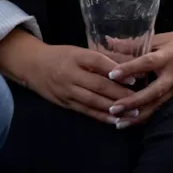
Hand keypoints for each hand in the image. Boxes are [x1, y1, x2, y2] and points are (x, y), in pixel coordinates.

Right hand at [0, 30, 136, 124]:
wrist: (33, 65)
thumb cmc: (61, 56)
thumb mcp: (78, 51)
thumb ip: (101, 58)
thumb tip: (129, 63)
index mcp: (75, 56)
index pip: (98, 62)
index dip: (116, 70)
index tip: (134, 78)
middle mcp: (70, 73)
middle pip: (98, 84)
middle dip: (120, 94)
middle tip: (139, 100)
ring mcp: (66, 89)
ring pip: (92, 100)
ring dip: (114, 108)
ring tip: (132, 113)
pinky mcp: (65, 102)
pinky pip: (85, 111)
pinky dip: (101, 117)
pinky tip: (115, 121)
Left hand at [105, 26, 172, 126]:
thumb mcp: (164, 37)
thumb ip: (137, 43)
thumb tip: (109, 42)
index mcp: (169, 55)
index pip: (148, 62)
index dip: (130, 68)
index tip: (112, 74)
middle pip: (152, 91)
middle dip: (132, 102)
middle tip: (113, 108)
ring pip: (157, 105)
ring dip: (138, 116)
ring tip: (118, 123)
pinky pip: (161, 108)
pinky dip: (147, 116)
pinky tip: (132, 123)